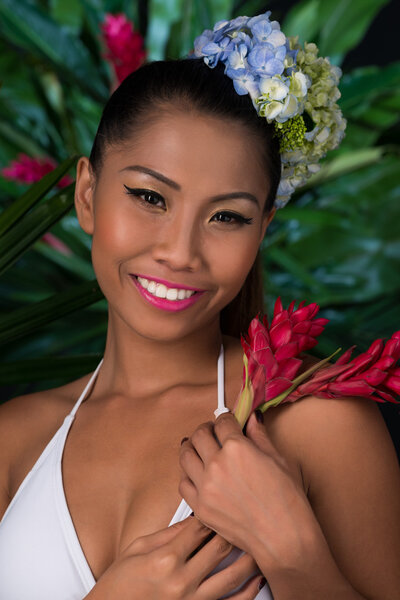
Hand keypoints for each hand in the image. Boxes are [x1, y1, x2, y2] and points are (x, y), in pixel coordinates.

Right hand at [84, 515, 264, 598]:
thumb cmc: (120, 583)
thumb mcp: (138, 549)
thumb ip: (168, 533)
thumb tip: (194, 517)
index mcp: (165, 558)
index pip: (200, 526)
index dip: (215, 510)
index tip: (225, 499)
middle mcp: (181, 580)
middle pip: (220, 546)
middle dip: (236, 527)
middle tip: (249, 513)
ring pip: (233, 575)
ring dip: (249, 556)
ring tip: (261, 539)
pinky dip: (249, 591)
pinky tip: (258, 578)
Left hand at [179, 411, 319, 571]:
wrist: (283, 539)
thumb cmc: (287, 501)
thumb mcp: (278, 460)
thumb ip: (259, 436)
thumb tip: (253, 418)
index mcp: (237, 448)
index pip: (222, 422)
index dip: (226, 419)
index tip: (227, 421)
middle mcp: (217, 464)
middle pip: (199, 434)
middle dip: (207, 429)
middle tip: (213, 432)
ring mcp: (205, 487)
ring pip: (185, 456)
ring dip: (192, 448)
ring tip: (200, 449)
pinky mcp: (200, 507)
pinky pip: (183, 484)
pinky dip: (189, 475)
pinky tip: (198, 475)